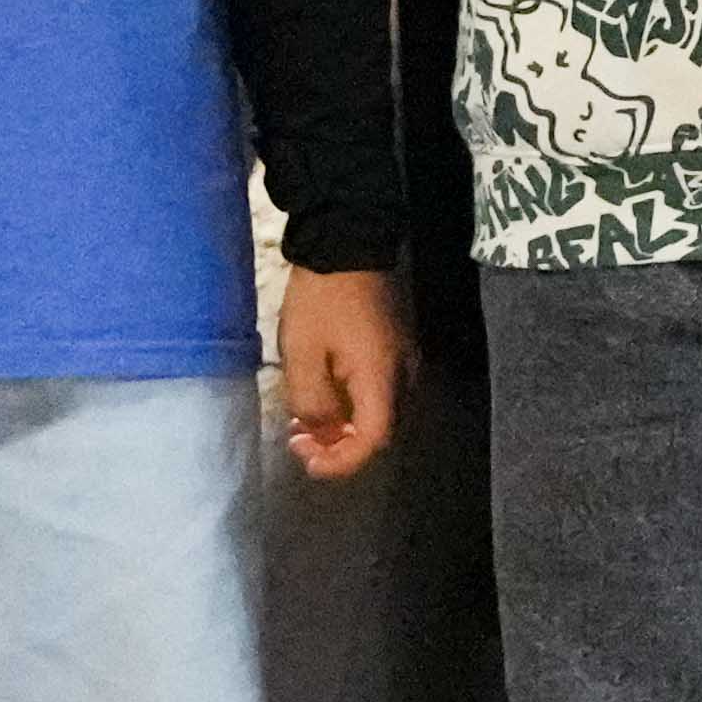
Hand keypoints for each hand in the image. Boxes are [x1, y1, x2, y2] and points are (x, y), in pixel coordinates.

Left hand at [275, 266, 410, 479]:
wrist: (347, 240)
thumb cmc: (322, 298)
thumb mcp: (302, 353)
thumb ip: (311, 402)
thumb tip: (321, 430)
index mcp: (382, 376)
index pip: (373, 439)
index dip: (341, 461)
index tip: (306, 460)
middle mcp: (403, 372)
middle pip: (379, 430)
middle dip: (338, 446)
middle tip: (297, 440)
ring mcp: (404, 357)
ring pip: (378, 411)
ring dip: (343, 426)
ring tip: (302, 422)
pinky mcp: (396, 345)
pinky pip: (378, 390)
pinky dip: (351, 405)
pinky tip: (322, 396)